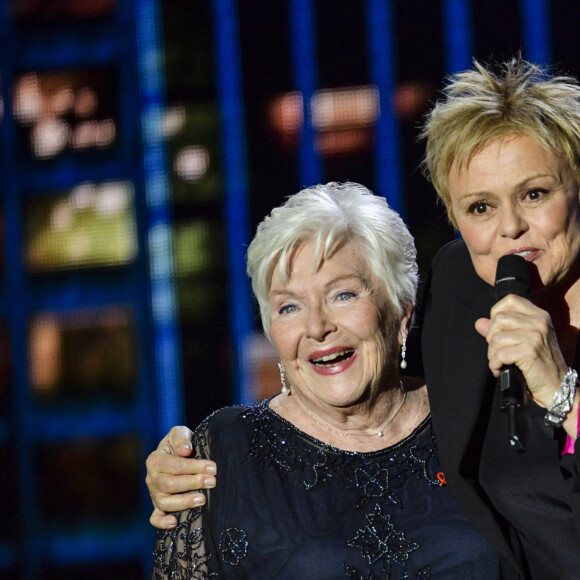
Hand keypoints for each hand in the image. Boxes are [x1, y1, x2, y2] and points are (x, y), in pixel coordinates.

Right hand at [145, 426, 216, 528]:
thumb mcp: (180, 433)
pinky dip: (162, 522)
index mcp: (155, 460)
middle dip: (193, 483)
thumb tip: (185, 450)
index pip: (174, 465)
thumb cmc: (181, 444)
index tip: (213, 467)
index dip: (194, 467)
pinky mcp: (157, 507)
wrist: (177, 454)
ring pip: (165, 502)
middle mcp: (152, 478)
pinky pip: (155, 518)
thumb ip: (182, 438)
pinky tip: (175, 522)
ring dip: (184, 502)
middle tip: (212, 482)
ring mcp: (154, 494)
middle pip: (170, 484)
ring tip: (202, 499)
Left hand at [475, 294, 567, 408]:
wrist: (557, 386)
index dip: (496, 313)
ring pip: (496, 338)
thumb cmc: (538, 364)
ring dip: (492, 354)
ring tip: (499, 362)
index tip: (497, 330)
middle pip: (498, 318)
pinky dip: (495, 364)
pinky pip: (499, 354)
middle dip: (491, 337)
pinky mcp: (529, 351)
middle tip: (497, 351)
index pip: (510, 300)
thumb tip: (479, 322)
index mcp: (539, 315)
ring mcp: (535, 336)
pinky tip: (500, 370)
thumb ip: (500, 330)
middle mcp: (539, 322)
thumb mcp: (523, 341)